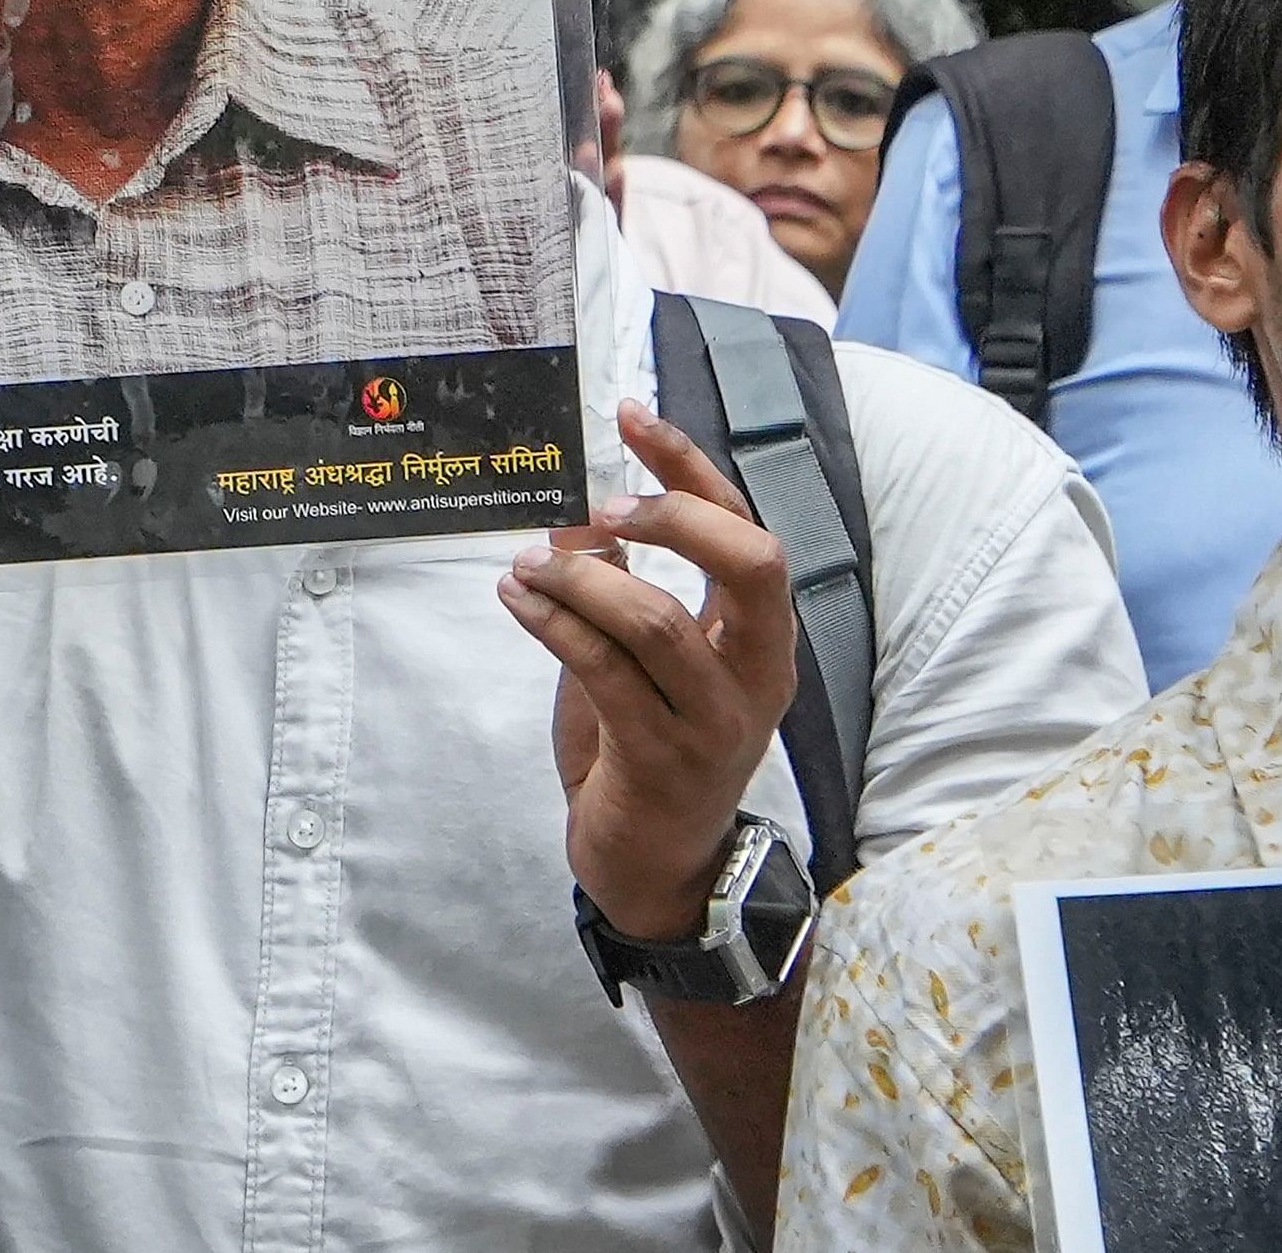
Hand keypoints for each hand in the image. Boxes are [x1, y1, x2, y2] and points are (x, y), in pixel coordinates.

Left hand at [500, 403, 801, 940]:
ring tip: (527, 561)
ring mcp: (715, 720)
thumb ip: (627, 588)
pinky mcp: (660, 759)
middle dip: (673, 515)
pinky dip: (552, 623)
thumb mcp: (651, 661)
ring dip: (581, 577)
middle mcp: (758, 673)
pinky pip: (602, 671)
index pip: (746, 530)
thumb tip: (578, 514)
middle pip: (750, 564)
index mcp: (764, 638)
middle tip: (601, 504)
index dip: (692, 467)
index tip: (632, 416)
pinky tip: (517, 600)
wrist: (659, 865)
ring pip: (657, 619)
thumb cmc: (652, 746)